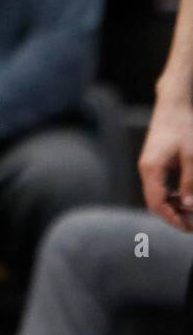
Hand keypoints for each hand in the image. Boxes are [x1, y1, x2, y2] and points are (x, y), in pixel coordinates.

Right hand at [138, 98, 192, 231]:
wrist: (173, 105)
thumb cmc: (184, 127)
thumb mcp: (192, 155)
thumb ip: (190, 182)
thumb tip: (191, 206)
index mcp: (151, 169)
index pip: (157, 203)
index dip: (173, 218)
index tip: (189, 228)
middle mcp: (146, 170)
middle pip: (154, 202)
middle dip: (172, 216)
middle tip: (192, 225)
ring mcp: (148, 167)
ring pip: (157, 196)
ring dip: (173, 207)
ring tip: (191, 212)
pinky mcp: (154, 163)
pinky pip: (160, 187)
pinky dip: (172, 196)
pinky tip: (185, 197)